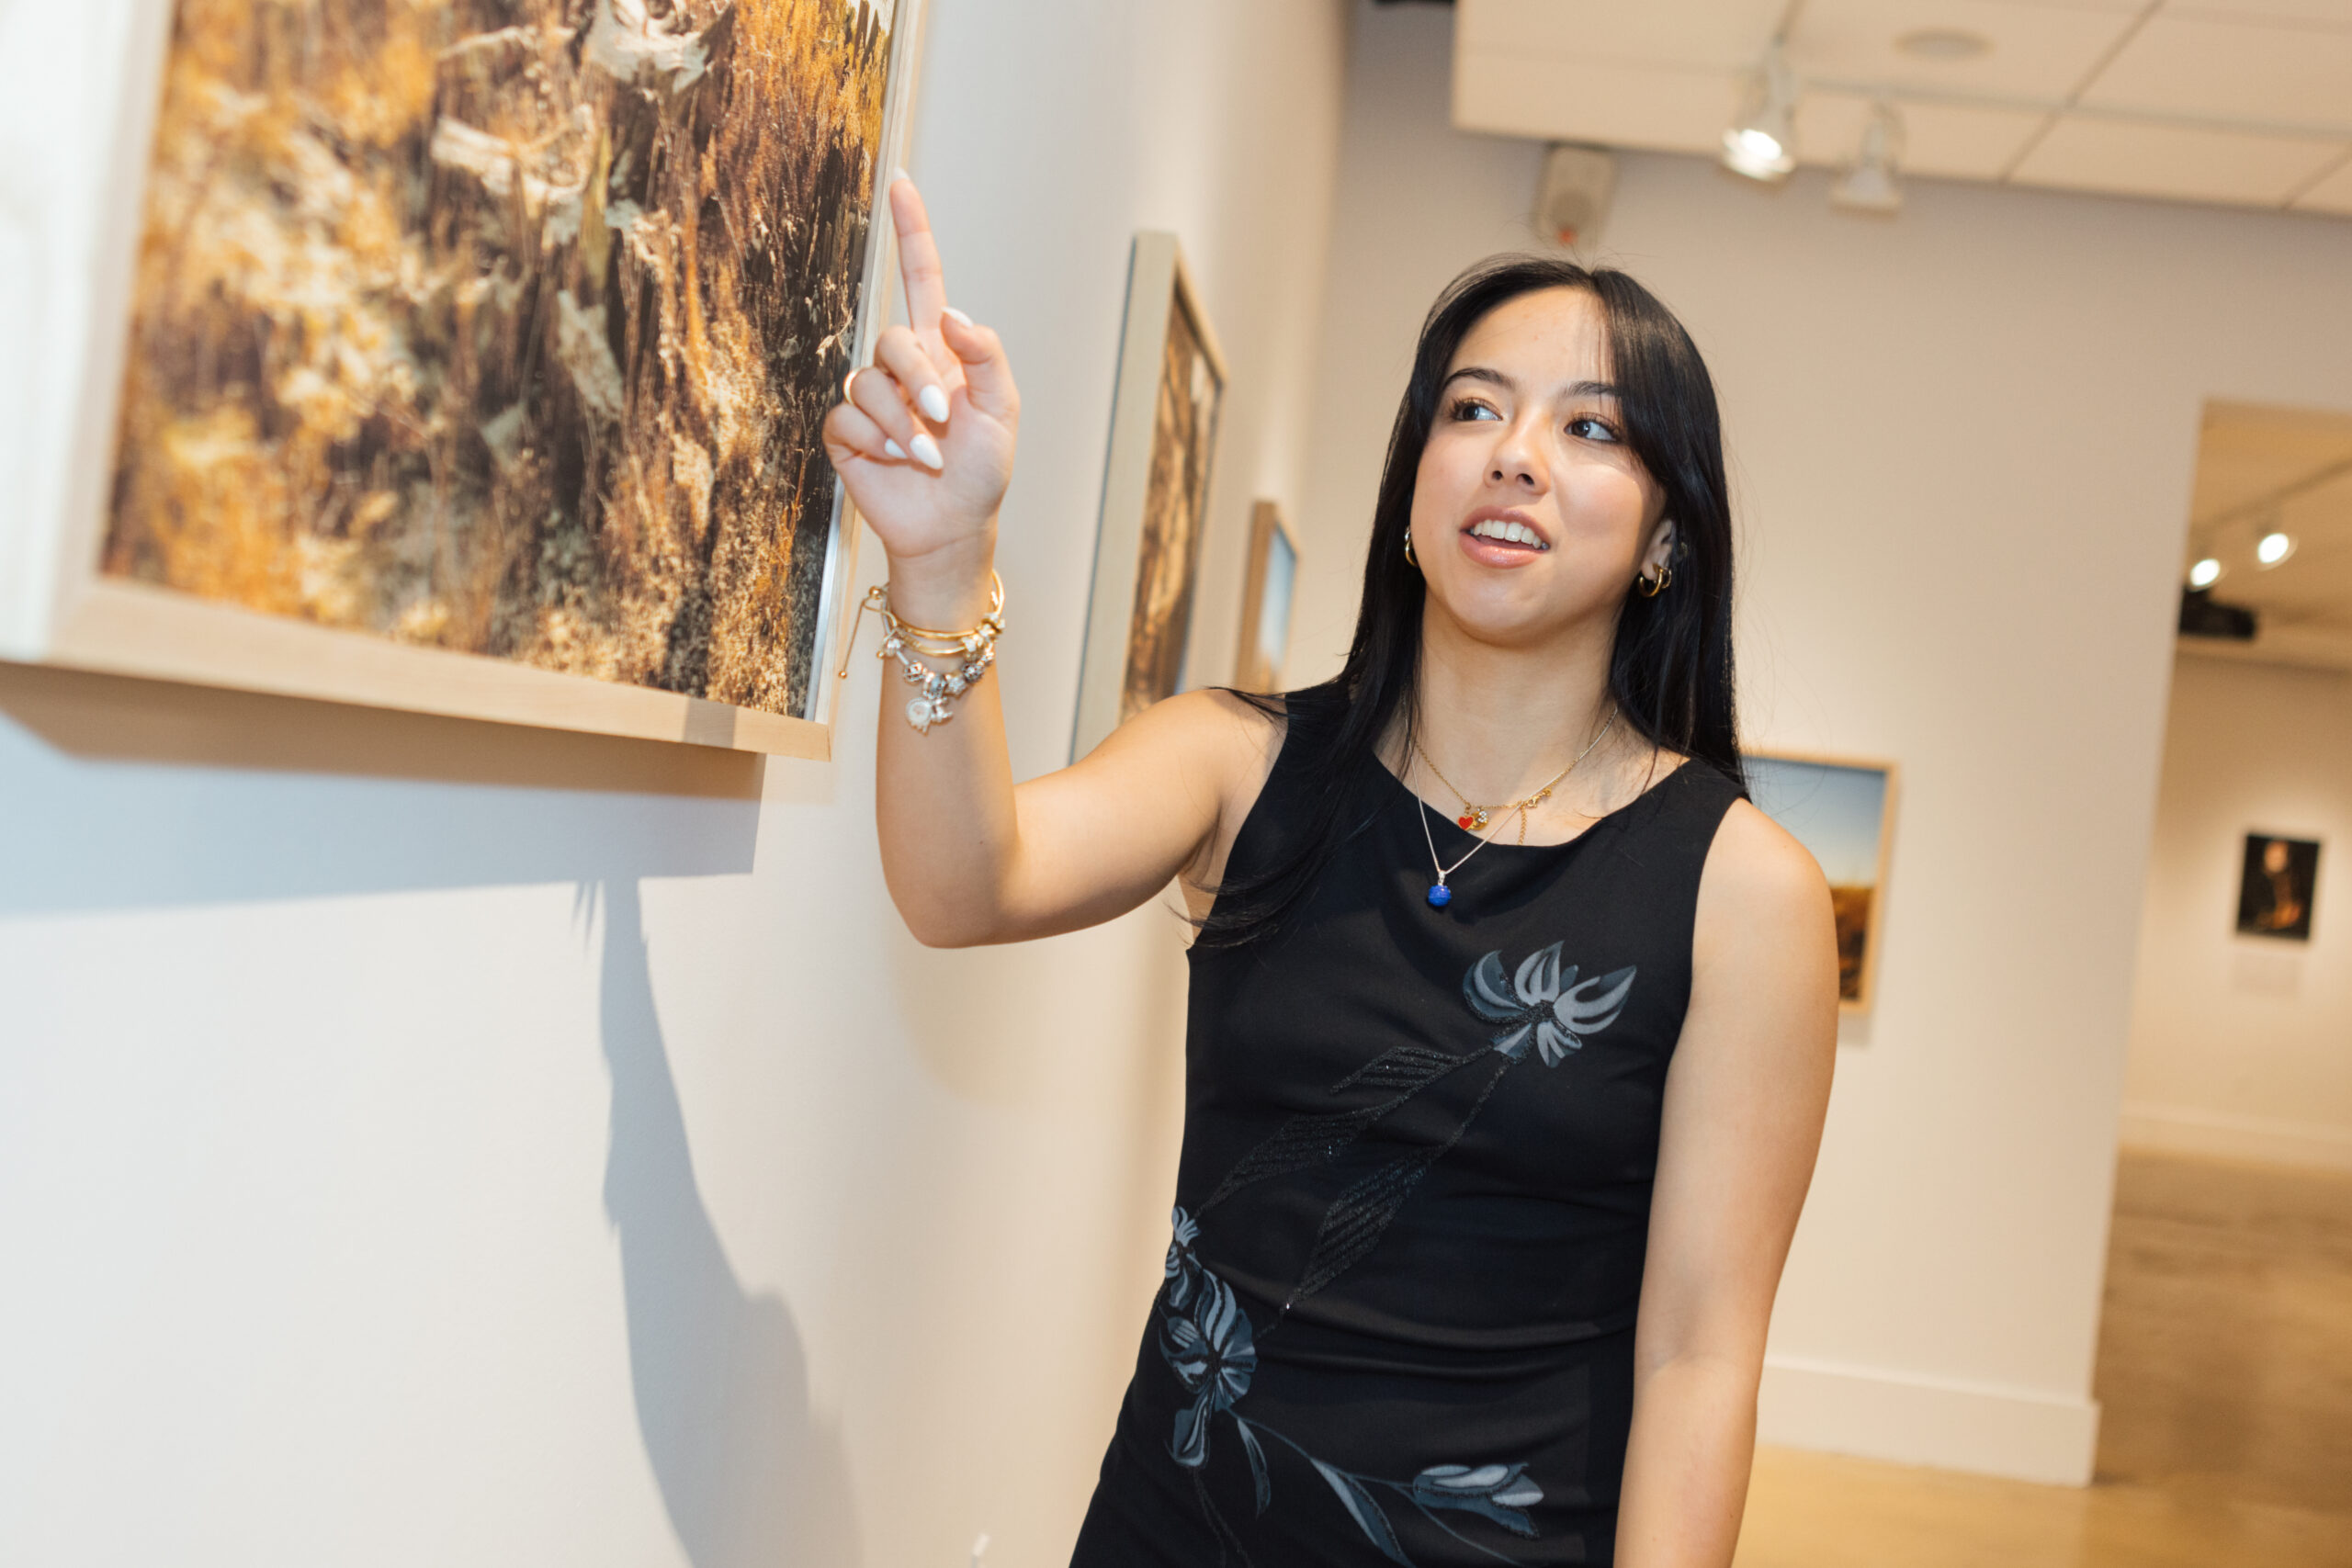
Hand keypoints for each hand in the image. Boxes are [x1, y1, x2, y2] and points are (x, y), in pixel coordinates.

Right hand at [823, 175, 1017, 623]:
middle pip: (892, 338)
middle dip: (918, 378)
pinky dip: (877, 441)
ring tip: (925, 455)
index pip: (921, 278)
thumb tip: (952, 315)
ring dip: (900, 422)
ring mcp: (870, 398)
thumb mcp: (1004, 412)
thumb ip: (987, 356)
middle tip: (942, 418)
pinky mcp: (846, 433)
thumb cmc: (981, 472)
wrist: (951, 527)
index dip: (912, 232)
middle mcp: (901, 368)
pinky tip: (896, 461)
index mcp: (941, 351)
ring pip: (866, 380)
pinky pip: (847, 417)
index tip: (901, 185)